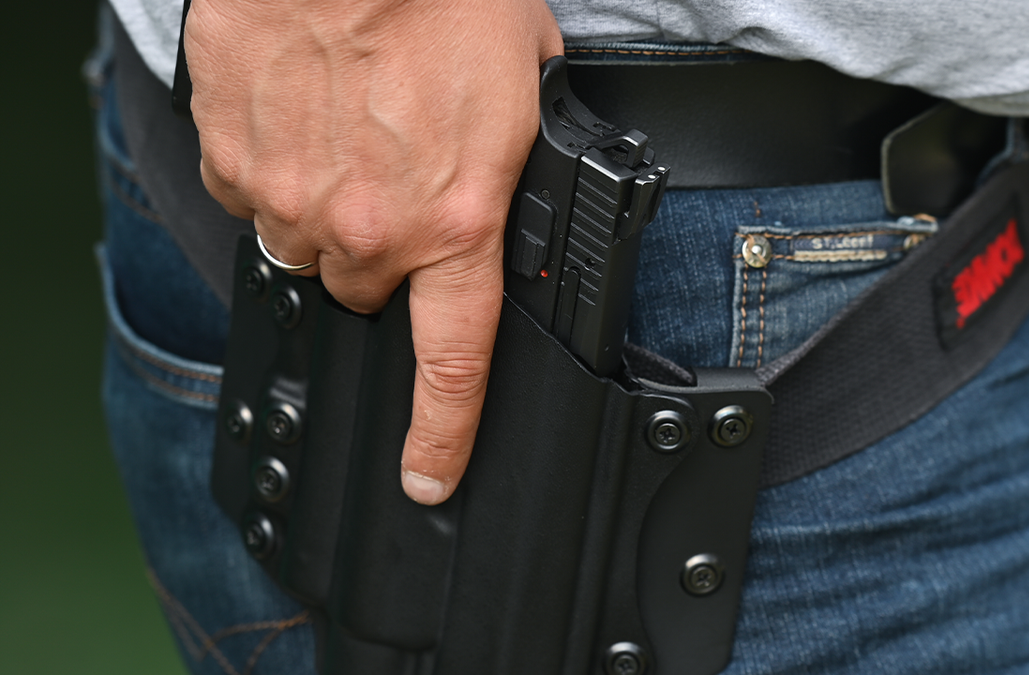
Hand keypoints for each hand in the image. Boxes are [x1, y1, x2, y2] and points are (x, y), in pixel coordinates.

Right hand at [185, 0, 563, 503]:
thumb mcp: (523, 86)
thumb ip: (509, 166)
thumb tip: (506, 192)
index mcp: (454, 221)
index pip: (452, 362)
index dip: (442, 432)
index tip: (428, 473)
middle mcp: (367, 227)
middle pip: (366, 292)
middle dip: (382, 255)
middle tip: (399, 180)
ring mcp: (288, 197)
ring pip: (304, 247)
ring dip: (326, 212)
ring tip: (350, 133)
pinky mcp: (232, 157)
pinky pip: (251, 195)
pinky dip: (276, 171)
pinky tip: (303, 116)